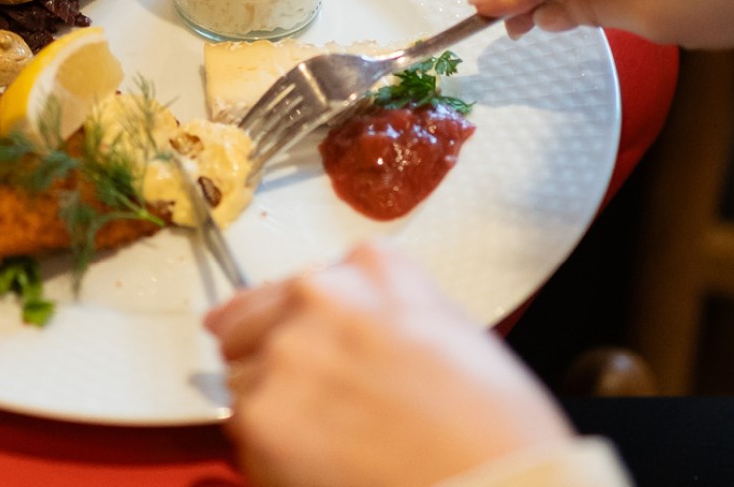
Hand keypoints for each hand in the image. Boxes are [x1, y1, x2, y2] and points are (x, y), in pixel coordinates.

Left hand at [204, 241, 572, 486]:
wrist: (492, 482)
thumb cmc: (490, 425)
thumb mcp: (447, 329)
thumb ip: (383, 310)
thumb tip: (343, 328)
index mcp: (372, 267)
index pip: (304, 283)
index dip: (308, 324)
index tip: (315, 345)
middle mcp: (320, 295)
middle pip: (252, 319)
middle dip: (272, 355)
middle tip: (317, 398)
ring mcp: (284, 352)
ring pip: (243, 376)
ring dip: (272, 403)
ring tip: (332, 436)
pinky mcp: (260, 414)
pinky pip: (241, 429)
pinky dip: (268, 449)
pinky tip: (322, 460)